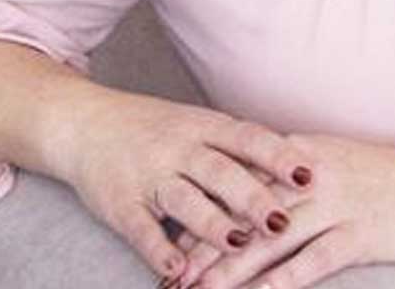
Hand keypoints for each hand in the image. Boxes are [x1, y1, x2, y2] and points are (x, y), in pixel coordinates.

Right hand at [50, 82, 317, 282]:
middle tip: (281, 220)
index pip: (248, 138)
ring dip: (212, 224)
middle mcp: (179, 147)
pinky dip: (158, 249)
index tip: (310, 174)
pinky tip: (177, 270)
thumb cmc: (153, 128)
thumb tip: (293, 165)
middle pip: (221, 171)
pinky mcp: (120, 202)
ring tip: (239, 243)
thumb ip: (236, 147)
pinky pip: (141, 228)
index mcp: (204, 126)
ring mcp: (149, 173)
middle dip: (252, 196)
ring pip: (185, 199)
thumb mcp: (197, 126)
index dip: (278, 156)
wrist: (85, 123)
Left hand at [171, 131, 394, 287]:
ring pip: (272, 240)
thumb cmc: (381, 177)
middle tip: (174, 274)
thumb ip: (289, 172)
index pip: (240, 182)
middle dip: (207, 246)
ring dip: (232, 270)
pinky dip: (283, 281)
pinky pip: (313, 261)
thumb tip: (247, 189)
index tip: (170, 237)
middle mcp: (312, 176)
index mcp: (301, 154)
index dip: (204, 211)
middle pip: (248, 212)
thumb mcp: (331, 161)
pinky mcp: (358, 235)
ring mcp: (335, 204)